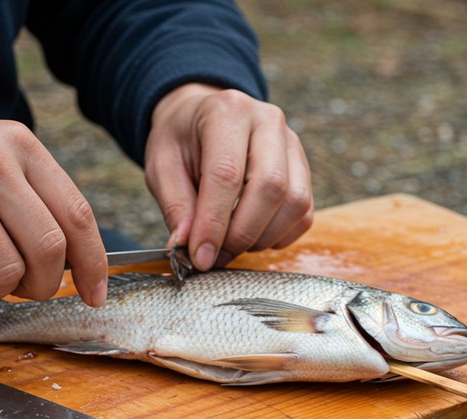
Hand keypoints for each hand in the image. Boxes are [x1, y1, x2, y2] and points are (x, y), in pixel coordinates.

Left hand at [144, 84, 313, 269]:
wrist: (202, 119)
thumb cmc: (181, 141)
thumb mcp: (162, 167)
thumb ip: (175, 206)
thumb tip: (187, 247)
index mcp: (227, 112)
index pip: (227, 174)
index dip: (214, 222)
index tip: (201, 256)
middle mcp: (267, 122)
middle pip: (271, 187)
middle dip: (242, 233)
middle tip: (216, 256)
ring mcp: (292, 144)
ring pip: (294, 203)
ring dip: (262, 237)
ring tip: (231, 245)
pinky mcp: (302, 168)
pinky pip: (304, 212)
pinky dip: (279, 235)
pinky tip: (252, 236)